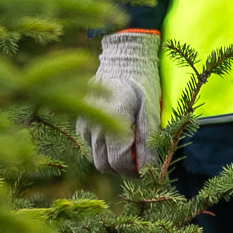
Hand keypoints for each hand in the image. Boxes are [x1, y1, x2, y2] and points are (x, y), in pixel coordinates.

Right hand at [81, 29, 162, 174]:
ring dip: (113, 160)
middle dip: (123, 170)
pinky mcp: (81, 123)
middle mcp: (94, 126)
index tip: (147, 170)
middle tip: (139, 163)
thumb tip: (149, 168)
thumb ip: (148, 140)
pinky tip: (118, 137)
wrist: (121, 60)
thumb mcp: (151, 110)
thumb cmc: (141, 83)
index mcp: (113, 121)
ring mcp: (85, 125)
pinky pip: (91, 146)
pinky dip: (105, 149)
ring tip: (130, 149)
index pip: (119, 162)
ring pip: (97, 158)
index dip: (135, 172)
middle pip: (105, 165)